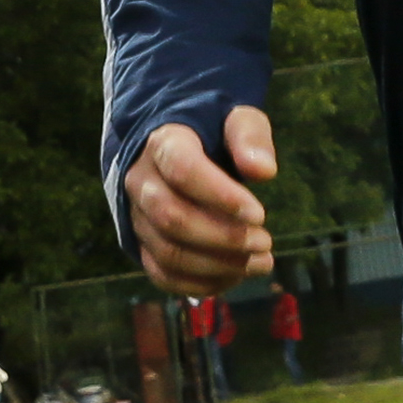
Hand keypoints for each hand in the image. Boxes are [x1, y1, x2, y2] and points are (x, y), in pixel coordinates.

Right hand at [126, 108, 274, 294]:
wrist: (174, 148)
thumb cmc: (211, 132)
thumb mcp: (234, 119)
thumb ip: (249, 137)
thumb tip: (264, 171)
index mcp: (161, 143)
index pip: (182, 170)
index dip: (221, 196)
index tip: (260, 214)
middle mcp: (140, 181)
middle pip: (172, 218)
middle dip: (224, 237)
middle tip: (265, 242)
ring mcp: (137, 217)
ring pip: (167, 253)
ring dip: (217, 266)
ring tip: (260, 262)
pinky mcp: (142, 244)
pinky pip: (163, 275)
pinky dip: (200, 284)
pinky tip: (235, 276)